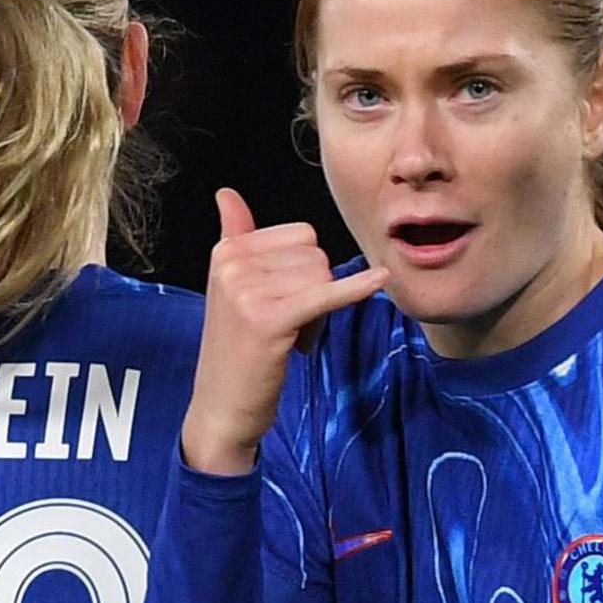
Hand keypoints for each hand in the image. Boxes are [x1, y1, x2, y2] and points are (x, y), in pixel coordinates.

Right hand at [182, 189, 385, 475]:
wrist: (221, 409)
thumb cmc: (237, 351)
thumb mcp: (230, 288)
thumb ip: (235, 236)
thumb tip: (226, 193)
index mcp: (226, 251)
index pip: (301, 236)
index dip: (305, 271)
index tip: (283, 302)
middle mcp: (232, 264)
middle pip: (315, 254)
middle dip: (315, 290)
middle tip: (288, 327)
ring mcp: (247, 291)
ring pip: (323, 276)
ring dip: (319, 311)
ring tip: (290, 338)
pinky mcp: (269, 319)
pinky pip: (325, 295)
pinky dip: (356, 290)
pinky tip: (381, 280)